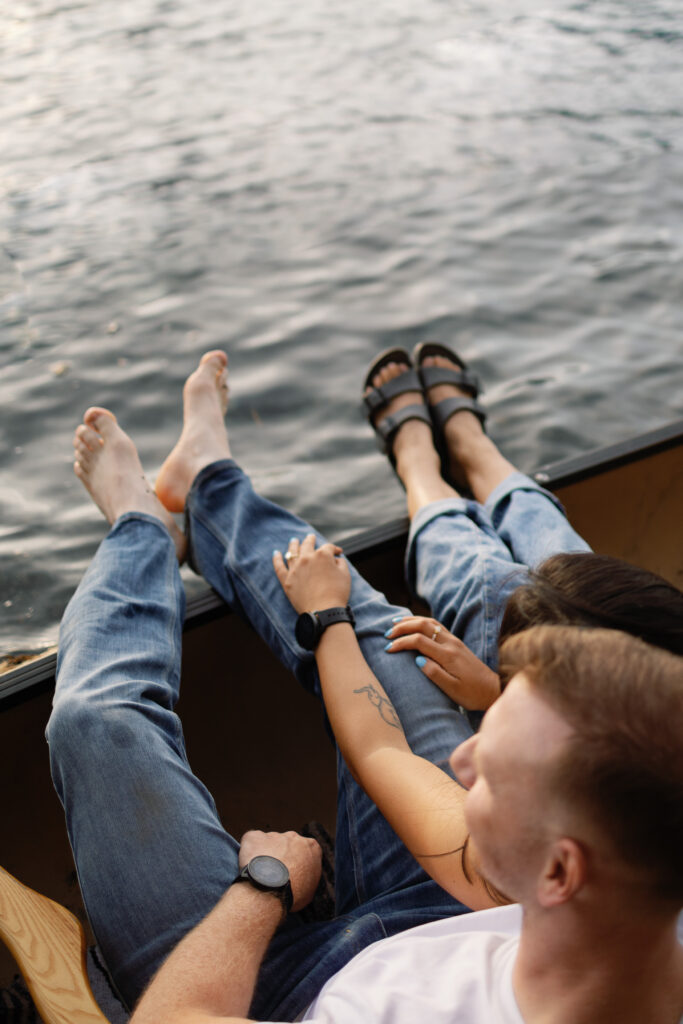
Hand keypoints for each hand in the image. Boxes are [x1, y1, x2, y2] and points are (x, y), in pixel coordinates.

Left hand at [239, 830, 321, 912]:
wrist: (271, 890)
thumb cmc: (292, 894)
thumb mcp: (309, 891)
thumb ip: (307, 879)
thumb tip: (302, 883)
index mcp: (311, 847)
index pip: (305, 851)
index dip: (296, 862)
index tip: (290, 872)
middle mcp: (294, 837)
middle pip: (287, 844)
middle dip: (281, 855)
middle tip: (273, 874)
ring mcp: (274, 835)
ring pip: (268, 843)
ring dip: (264, 854)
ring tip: (259, 874)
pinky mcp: (254, 837)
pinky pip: (251, 841)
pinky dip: (248, 851)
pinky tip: (248, 866)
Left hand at [273, 533, 350, 613]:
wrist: (324, 611)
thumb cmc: (337, 593)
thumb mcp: (345, 575)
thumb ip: (340, 563)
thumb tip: (335, 559)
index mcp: (322, 555)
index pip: (328, 547)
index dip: (334, 549)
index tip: (338, 553)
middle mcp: (307, 558)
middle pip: (307, 545)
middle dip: (310, 540)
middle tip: (310, 537)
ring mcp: (295, 569)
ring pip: (292, 552)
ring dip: (294, 545)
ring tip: (294, 541)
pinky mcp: (287, 580)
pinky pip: (279, 567)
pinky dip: (276, 559)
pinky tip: (276, 553)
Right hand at [385, 616, 500, 710]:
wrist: (493, 689)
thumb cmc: (472, 694)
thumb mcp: (453, 690)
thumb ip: (434, 674)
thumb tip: (417, 659)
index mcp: (448, 655)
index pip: (419, 641)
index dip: (401, 642)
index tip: (387, 648)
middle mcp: (451, 643)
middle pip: (423, 626)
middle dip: (403, 627)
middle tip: (387, 633)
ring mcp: (454, 641)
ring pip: (430, 623)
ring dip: (412, 621)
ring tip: (395, 623)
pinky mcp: (456, 643)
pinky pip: (436, 626)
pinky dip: (422, 622)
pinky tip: (415, 625)